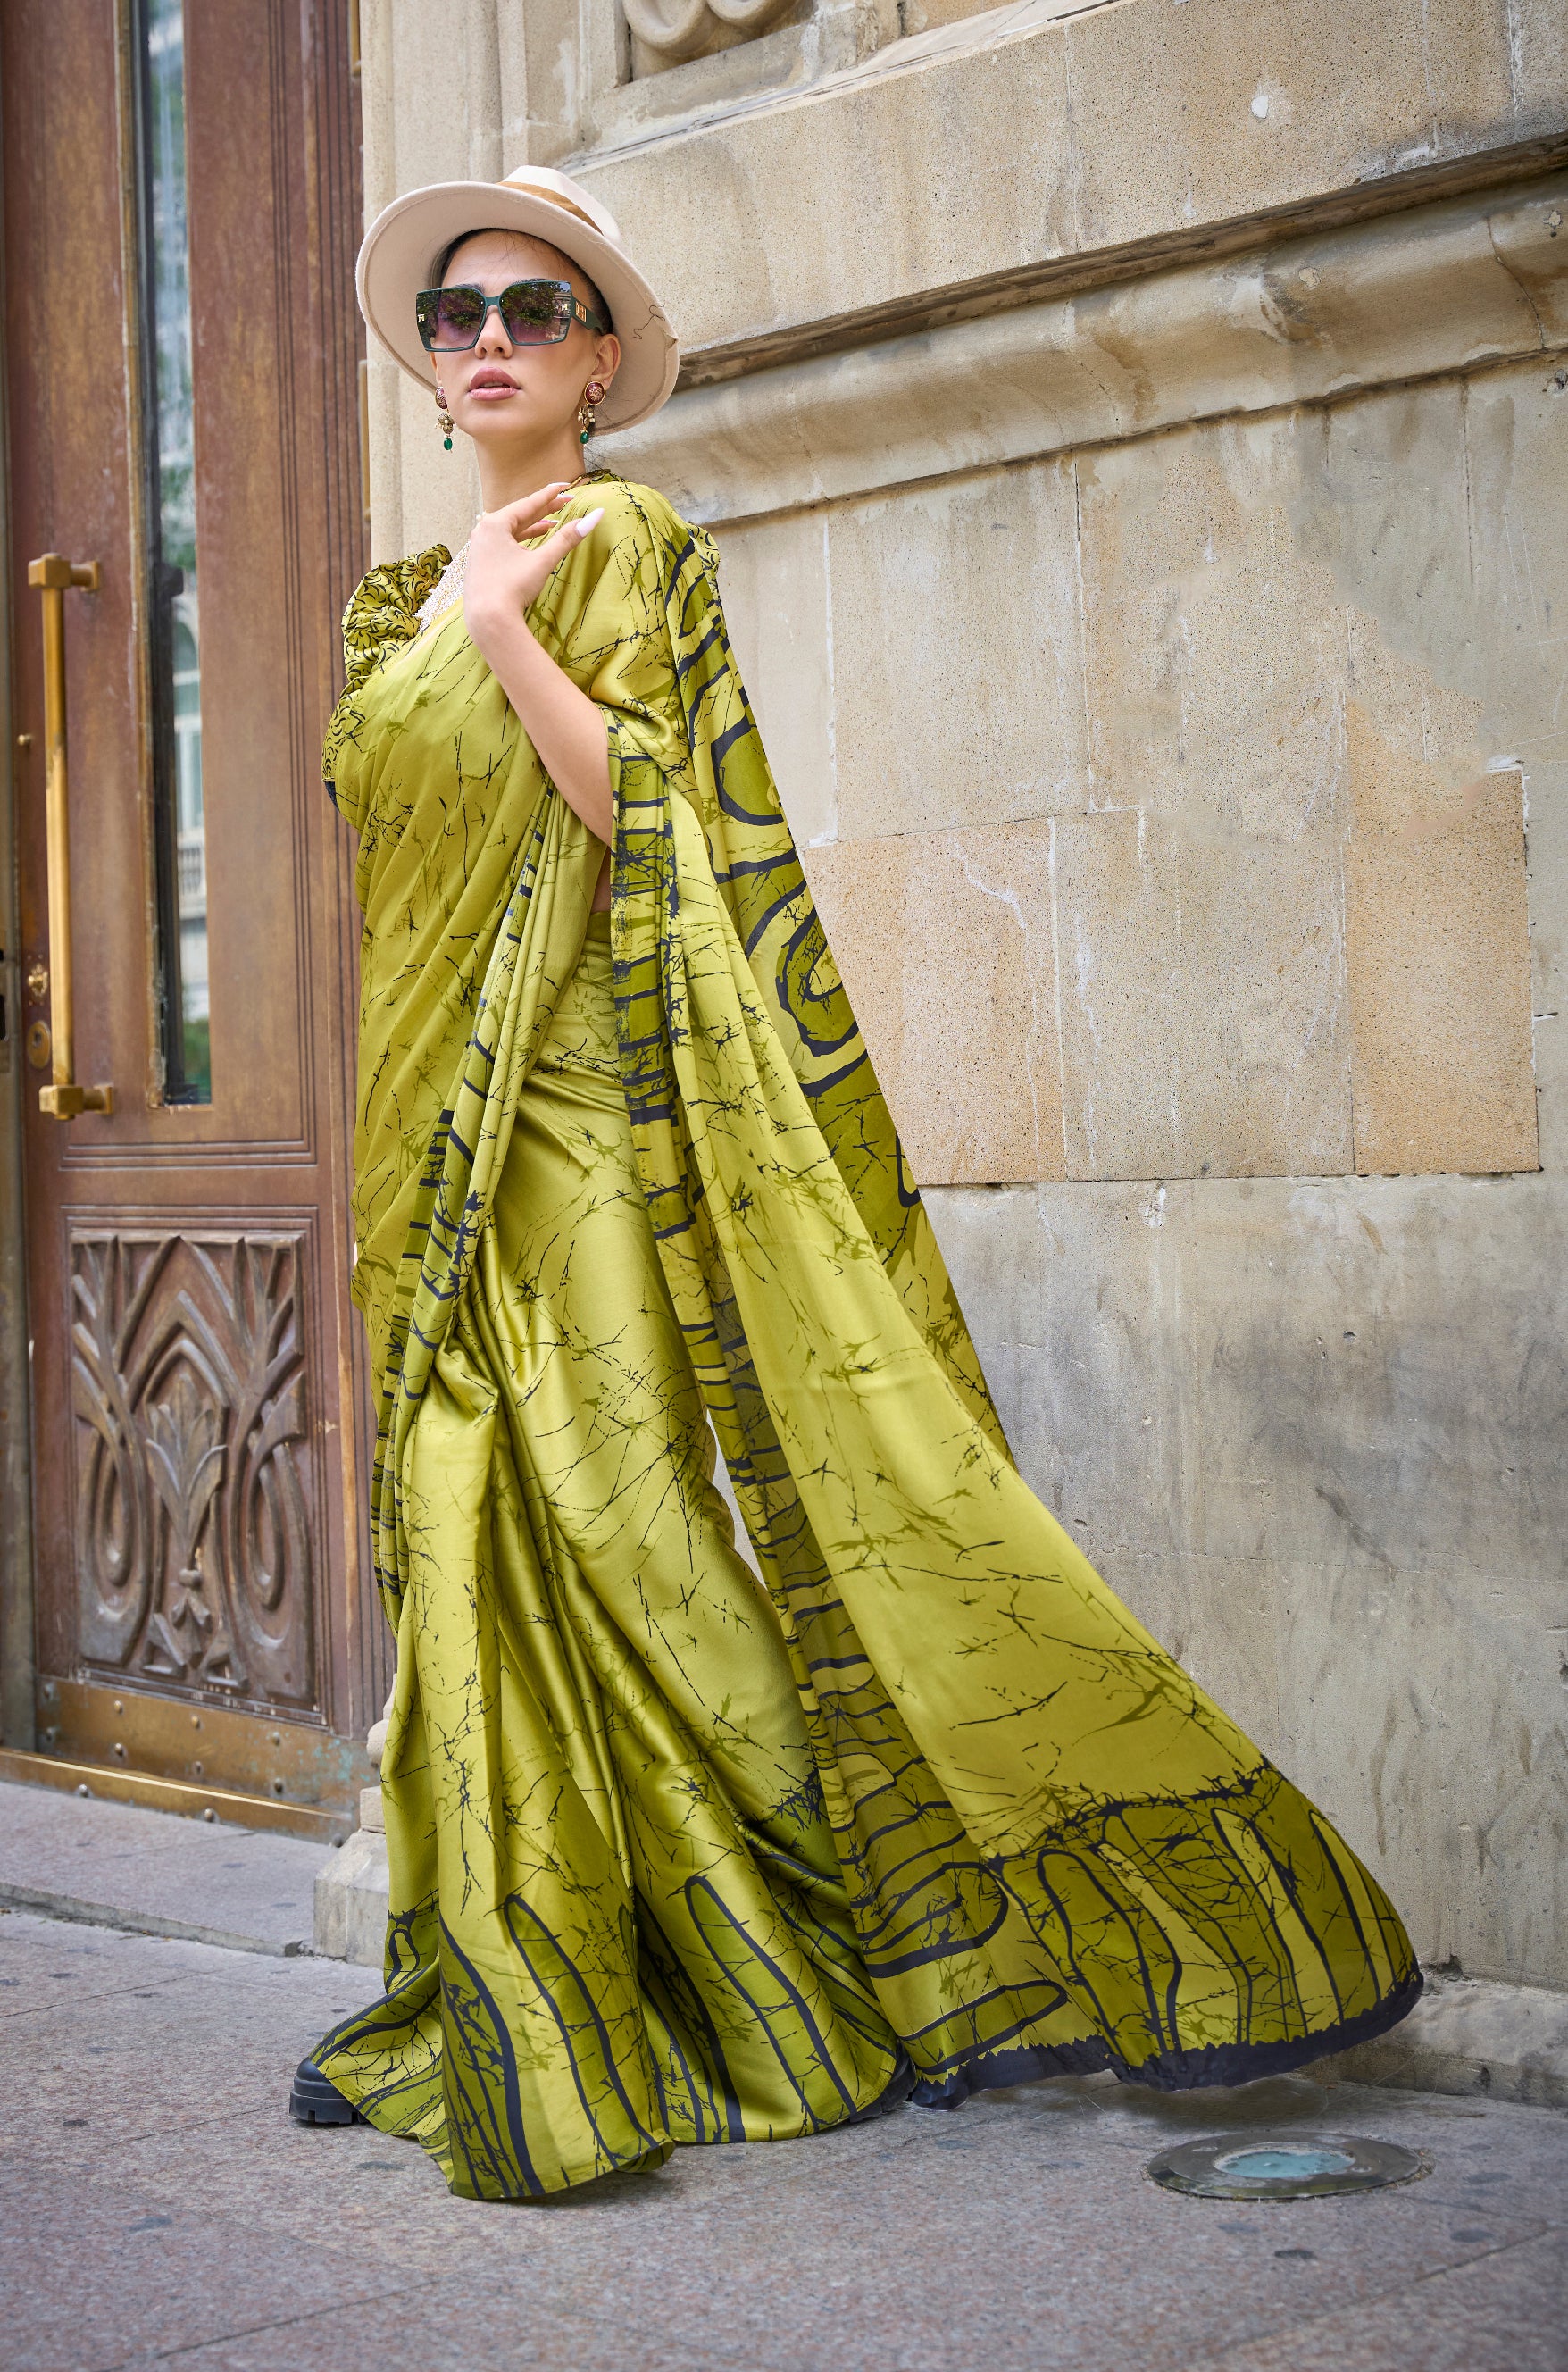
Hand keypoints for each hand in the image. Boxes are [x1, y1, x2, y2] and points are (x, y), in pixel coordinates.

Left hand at [463, 483, 604, 652]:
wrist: (488, 620)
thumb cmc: (513, 587)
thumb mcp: (543, 561)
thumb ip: (568, 538)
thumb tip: (596, 517)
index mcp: (495, 524)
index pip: (528, 504)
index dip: (550, 495)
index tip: (565, 486)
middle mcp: (483, 532)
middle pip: (519, 516)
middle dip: (543, 511)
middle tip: (564, 503)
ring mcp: (480, 549)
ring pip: (511, 532)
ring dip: (532, 528)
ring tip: (552, 524)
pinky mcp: (481, 564)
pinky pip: (504, 545)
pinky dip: (520, 542)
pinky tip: (531, 547)